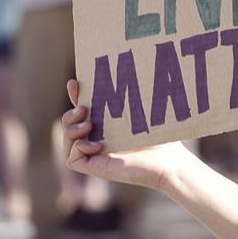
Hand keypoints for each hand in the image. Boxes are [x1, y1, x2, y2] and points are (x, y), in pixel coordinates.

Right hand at [61, 80, 192, 191]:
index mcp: (107, 126)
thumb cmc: (163, 137)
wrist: (169, 162)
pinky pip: (72, 158)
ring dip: (70, 130)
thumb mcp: (143, 113)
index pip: (85, 110)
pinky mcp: (96, 168)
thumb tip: (128, 70)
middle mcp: (98, 139)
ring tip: (88, 125)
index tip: (75, 82)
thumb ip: (130, 98)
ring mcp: (96, 155)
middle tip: (83, 108)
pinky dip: (78, 148)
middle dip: (69, 115)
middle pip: (70, 125)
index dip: (76, 96)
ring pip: (68, 141)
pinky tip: (97, 144)